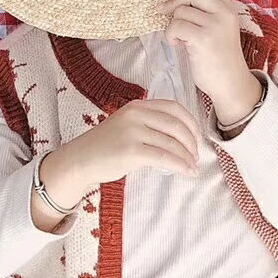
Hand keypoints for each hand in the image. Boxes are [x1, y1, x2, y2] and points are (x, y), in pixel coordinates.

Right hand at [52, 98, 202, 185]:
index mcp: (137, 105)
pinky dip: (180, 165)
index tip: (198, 136)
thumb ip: (150, 125)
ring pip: (172, 143)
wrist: (80, 160)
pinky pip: (164, 158)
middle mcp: (136, 114)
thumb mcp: (127, 126)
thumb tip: (182, 138)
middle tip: (197, 155)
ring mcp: (133, 131)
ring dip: (188, 156)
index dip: (191, 122)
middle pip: (176, 125)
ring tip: (193, 167)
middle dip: (192, 142)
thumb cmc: (105, 146)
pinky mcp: (131, 151)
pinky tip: (186, 172)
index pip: (173, 107)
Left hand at [153, 0, 257, 112]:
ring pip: (181, 11)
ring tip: (179, 38)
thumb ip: (203, 12)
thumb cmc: (219, 57)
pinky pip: (176, 26)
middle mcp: (224, 13)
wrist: (230, 84)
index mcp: (228, 8)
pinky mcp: (204, 39)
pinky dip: (170, 35)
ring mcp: (215, 26)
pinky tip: (178, 45)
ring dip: (172, 24)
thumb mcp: (217, 28)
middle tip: (165, 11)